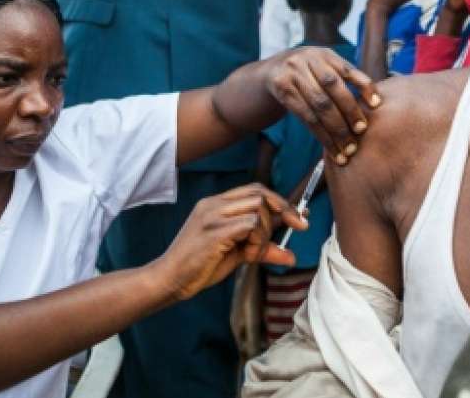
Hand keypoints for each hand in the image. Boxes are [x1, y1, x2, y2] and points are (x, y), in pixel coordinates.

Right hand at [155, 184, 306, 301]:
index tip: (300, 216)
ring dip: (266, 232)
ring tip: (255, 253)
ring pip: (257, 207)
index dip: (280, 201)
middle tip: (299, 227)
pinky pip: (250, 225)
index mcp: (216, 205)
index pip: (254, 190)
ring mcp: (212, 216)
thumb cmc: (200, 267)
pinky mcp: (214, 232)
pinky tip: (248, 256)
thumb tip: (290, 255)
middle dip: (284, 210)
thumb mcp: (236, 255)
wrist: (169, 280)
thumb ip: (261, 249)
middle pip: (260, 193)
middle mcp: (214, 205)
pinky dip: (258, 241)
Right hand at [266, 47, 380, 164]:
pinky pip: (306, 117)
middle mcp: (307, 59)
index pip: (348, 70)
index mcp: (325, 53)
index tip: (376, 105)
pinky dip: (321, 136)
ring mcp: (292, 73)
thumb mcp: (324, 68)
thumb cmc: (308, 74)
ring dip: (336, 130)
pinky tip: (332, 149)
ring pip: (319, 105)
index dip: (364, 86)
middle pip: (333, 87)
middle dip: (350, 111)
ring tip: (349, 149)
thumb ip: (344, 79)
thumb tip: (376, 103)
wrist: (272, 72)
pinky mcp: (282, 89)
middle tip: (361, 131)